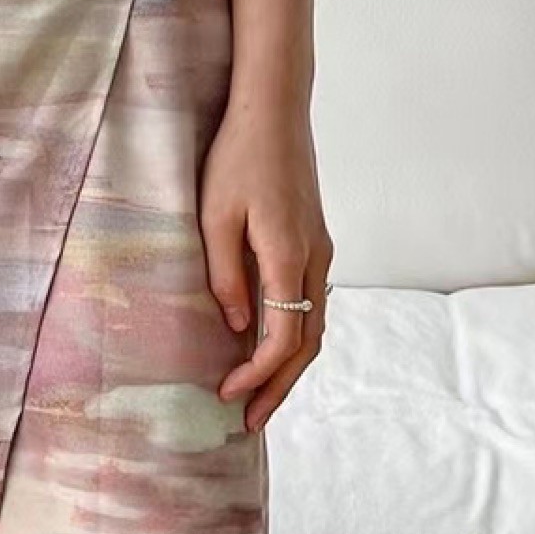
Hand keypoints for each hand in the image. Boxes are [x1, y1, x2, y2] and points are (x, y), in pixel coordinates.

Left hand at [199, 97, 333, 432]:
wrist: (275, 111)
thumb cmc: (238, 157)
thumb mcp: (214, 216)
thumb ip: (225, 274)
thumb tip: (234, 326)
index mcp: (289, 256)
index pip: (283, 337)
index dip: (257, 373)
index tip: (226, 394)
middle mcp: (314, 260)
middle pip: (307, 344)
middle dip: (279, 387)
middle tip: (250, 422)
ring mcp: (319, 252)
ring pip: (314, 326)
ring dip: (289, 367)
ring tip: (260, 397)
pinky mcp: (314, 243)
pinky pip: (309, 304)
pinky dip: (294, 337)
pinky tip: (269, 348)